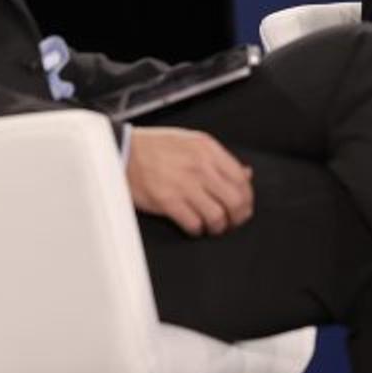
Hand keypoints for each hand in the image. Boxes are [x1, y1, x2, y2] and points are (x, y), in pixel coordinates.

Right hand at [126, 127, 253, 236]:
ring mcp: (185, 185)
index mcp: (208, 150)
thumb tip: (246, 174)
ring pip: (217, 216)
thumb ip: (220, 158)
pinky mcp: (168, 202)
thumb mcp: (192, 142)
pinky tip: (194, 227)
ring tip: (212, 226)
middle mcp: (200, 167)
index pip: (241, 179)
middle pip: (235, 200)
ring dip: (218, 227)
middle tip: (232, 222)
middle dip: (238, 217)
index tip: (244, 206)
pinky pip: (194, 224)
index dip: (247, 198)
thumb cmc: (155, 147)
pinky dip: (197, 230)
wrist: (124, 151)